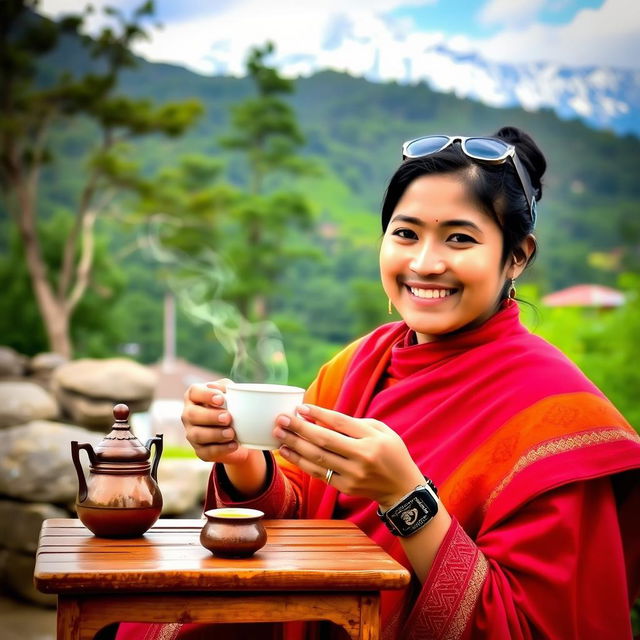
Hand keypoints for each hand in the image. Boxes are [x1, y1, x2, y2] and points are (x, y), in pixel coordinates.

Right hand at [181, 379, 252, 465]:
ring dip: (215, 434)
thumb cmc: (230, 407)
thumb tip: (222, 389)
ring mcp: (192, 433)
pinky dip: (221, 449)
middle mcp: (189, 415)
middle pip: (192, 414)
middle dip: (210, 416)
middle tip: (228, 418)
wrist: (238, 432)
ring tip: (231, 433)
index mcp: (195, 397)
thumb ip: (227, 388)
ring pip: (197, 434)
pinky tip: (233, 445)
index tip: (221, 399)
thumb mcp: (230, 394)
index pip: (194, 392)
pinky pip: (206, 451)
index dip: (206, 395)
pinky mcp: (200, 450)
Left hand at [273, 404, 423, 509]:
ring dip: (294, 445)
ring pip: (317, 458)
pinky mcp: (345, 487)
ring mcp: (353, 475)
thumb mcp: (382, 430)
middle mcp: (362, 457)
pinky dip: (301, 462)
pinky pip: (319, 473)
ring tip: (278, 434)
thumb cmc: (391, 453)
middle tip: (281, 419)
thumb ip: (355, 424)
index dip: (318, 414)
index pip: (340, 423)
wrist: (402, 489)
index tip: (300, 408)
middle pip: (324, 440)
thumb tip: (323, 417)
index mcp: (372, 439)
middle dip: (299, 429)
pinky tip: (288, 452)